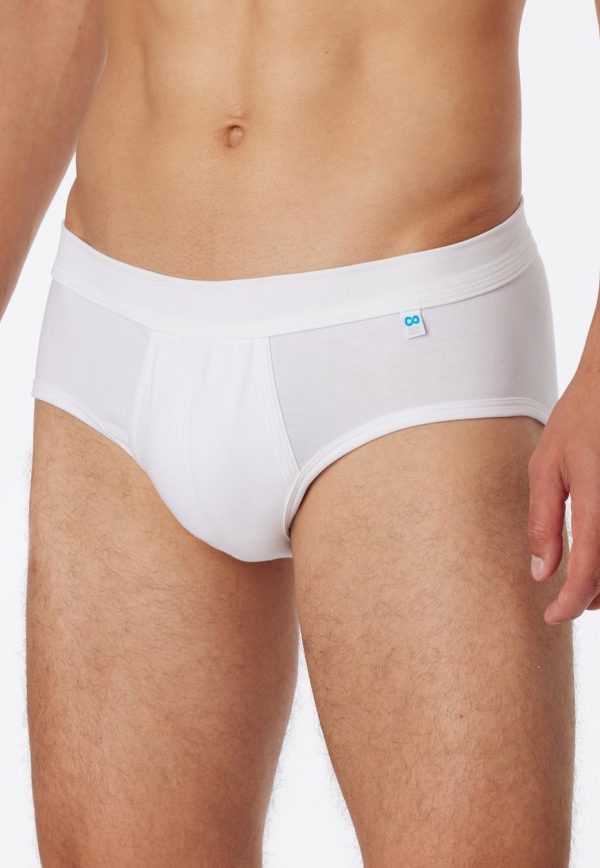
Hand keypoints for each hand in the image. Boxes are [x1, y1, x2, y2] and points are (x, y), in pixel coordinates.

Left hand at [528, 370, 599, 623]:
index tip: (553, 617)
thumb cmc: (579, 421)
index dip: (570, 602)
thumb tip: (541, 572)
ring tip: (584, 591)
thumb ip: (543, 522)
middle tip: (565, 605)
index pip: (589, 570)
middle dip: (592, 598)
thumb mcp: (547, 468)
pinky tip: (599, 562)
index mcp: (597, 502)